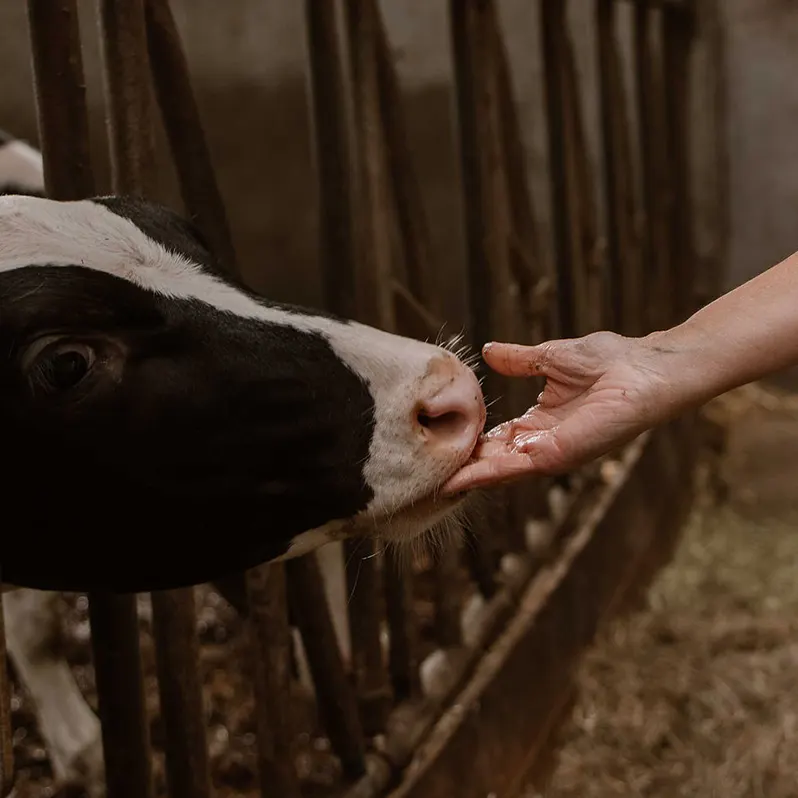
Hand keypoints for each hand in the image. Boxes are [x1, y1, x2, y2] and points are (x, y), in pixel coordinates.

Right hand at [443, 331, 679, 493]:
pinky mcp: (561, 454)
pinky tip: (462, 477)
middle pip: (495, 460)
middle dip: (463, 468)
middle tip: (428, 475)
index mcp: (541, 422)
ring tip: (436, 483)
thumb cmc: (611, 359)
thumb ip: (518, 360)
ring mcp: (552, 452)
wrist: (646, 366)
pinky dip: (489, 474)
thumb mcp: (549, 358)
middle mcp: (543, 442)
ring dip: (469, 477)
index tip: (440, 446)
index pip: (498, 440)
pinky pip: (518, 467)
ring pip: (501, 471)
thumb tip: (488, 352)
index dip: (470, 445)